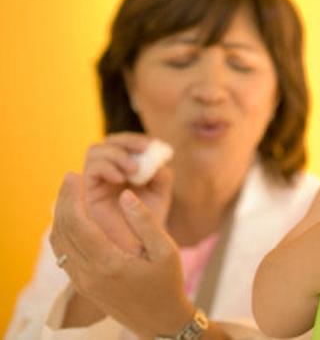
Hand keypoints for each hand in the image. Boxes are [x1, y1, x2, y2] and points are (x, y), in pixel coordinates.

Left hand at [50, 173, 192, 338]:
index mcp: (109, 263)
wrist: (160, 321)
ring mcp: (83, 282)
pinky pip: (64, 254)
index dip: (72, 197)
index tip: (76, 176)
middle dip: (63, 200)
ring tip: (71, 195)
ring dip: (61, 215)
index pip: (78, 224)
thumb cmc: (167, 284)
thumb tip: (125, 194)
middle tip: (70, 178)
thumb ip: (145, 221)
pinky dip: (64, 231)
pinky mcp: (83, 286)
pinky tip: (75, 218)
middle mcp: (89, 274)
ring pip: (59, 243)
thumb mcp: (166, 250)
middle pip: (63, 230)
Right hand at [84, 133, 171, 253]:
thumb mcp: (161, 194)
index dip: (136, 140)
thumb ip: (160, 175)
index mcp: (124, 169)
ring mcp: (96, 182)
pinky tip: (122, 178)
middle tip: (144, 150)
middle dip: (127, 142)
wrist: (140, 249)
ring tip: (134, 170)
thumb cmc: (151, 221)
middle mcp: (108, 173)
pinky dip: (106, 167)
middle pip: (108, 142)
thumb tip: (155, 159)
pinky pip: (90, 170)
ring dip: (117, 154)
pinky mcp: (88, 194)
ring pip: (95, 151)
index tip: (153, 146)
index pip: (123, 142)